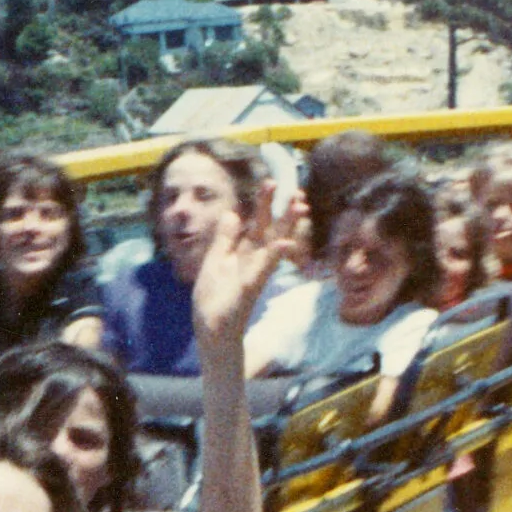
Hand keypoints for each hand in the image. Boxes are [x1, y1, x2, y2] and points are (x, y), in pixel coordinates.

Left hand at [192, 178, 292, 343]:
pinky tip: (281, 244)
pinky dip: (272, 258)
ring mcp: (254, 274)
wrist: (211, 329)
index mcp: (243, 252)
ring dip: (287, 227)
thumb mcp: (215, 261)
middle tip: (297, 190)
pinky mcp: (249, 290)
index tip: (272, 182)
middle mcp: (253, 260)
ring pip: (274, 246)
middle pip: (270, 230)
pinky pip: (262, 271)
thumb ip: (224, 239)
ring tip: (300, 208)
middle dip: (283, 210)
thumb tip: (232, 213)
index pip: (257, 222)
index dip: (264, 203)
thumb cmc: (214, 298)